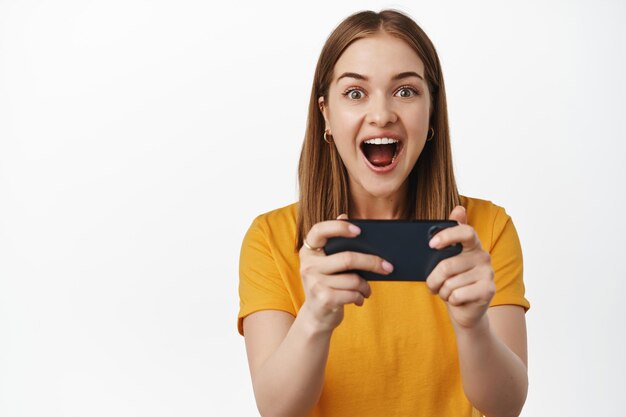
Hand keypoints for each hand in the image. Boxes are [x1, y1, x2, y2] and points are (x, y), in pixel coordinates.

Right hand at [299, 214, 393, 332]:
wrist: (317, 316)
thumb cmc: (328, 284)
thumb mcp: (327, 263)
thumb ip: (335, 243)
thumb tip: (343, 215)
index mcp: (309, 250)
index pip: (319, 230)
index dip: (338, 227)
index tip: (359, 230)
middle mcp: (308, 264)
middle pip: (347, 258)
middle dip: (372, 262)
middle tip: (388, 266)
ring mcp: (314, 282)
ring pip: (353, 279)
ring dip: (365, 286)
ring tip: (366, 290)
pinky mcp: (323, 299)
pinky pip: (352, 293)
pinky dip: (360, 297)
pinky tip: (359, 299)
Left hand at [426, 206, 494, 329]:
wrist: (466, 310)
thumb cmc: (452, 281)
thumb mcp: (446, 258)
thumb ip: (449, 236)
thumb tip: (459, 208)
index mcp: (472, 245)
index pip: (465, 231)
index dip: (448, 235)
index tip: (431, 244)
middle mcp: (483, 256)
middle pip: (447, 265)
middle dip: (433, 279)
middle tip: (432, 284)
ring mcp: (488, 273)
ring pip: (450, 283)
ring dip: (442, 291)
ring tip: (447, 292)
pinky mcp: (489, 290)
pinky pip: (457, 295)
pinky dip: (450, 300)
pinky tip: (457, 300)